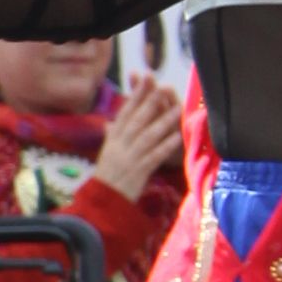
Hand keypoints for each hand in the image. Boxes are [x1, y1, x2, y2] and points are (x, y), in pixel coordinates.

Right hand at [90, 73, 183, 198]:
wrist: (103, 203)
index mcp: (113, 139)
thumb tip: (110, 122)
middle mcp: (120, 145)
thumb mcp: (106, 154)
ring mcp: (129, 158)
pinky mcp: (139, 172)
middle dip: (149, 101)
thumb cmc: (107, 178)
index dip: (136, 94)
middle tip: (163, 85)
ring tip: (178, 108)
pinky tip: (177, 137)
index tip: (146, 78)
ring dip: (163, 121)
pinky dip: (165, 146)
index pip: (125, 112)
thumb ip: (110, 137)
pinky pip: (154, 156)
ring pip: (147, 136)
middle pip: (136, 120)